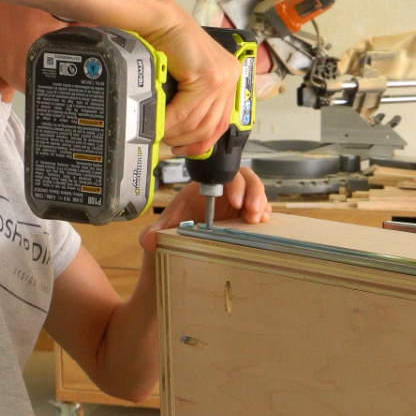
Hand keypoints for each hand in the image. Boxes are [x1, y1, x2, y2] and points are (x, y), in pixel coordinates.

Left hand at [139, 167, 271, 252]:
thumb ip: (153, 232)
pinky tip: (262, 223)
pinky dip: (266, 214)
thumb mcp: (164, 228)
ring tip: (258, 220)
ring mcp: (239, 202)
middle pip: (247, 180)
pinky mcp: (248, 215)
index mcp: (206, 186)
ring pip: (258, 193)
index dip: (234, 184)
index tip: (235, 202)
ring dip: (262, 204)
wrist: (183, 241)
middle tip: (252, 212)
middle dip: (253, 193)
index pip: (224, 174)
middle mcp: (225, 191)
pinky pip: (262, 209)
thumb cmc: (177, 227)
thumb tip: (149, 240)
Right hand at [144, 16, 243, 156]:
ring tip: (160, 135)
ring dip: (176, 134)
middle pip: (211, 126)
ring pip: (198, 121)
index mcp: (229, 80)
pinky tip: (158, 125)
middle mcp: (230, 79)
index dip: (203, 142)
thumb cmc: (167, 44)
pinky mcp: (209, 77)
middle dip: (187, 141)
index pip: (221, 122)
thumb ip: (192, 102)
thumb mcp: (186, 79)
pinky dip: (170, 122)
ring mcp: (222, 78)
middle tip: (168, 145)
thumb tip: (185, 135)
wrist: (159, 20)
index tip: (186, 150)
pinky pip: (186, 112)